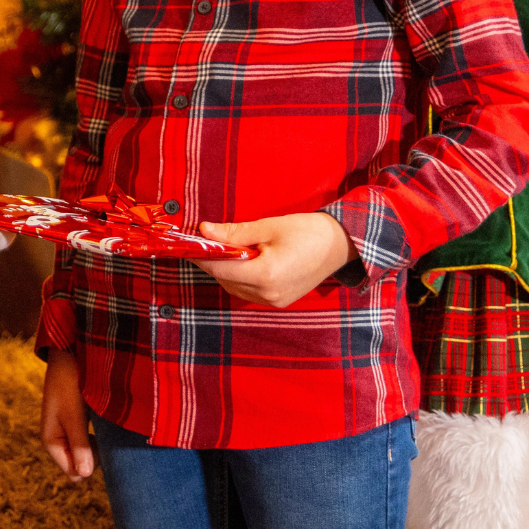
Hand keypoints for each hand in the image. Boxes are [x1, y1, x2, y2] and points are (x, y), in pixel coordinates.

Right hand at [39, 350, 92, 480]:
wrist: (70, 353)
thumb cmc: (70, 382)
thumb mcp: (75, 415)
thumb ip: (79, 445)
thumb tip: (83, 476)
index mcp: (50, 441)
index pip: (74, 472)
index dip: (89, 464)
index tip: (99, 443)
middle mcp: (58, 440)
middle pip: (80, 466)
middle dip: (94, 456)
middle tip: (103, 433)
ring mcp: (67, 431)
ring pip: (86, 455)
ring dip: (98, 445)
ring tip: (103, 424)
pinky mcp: (76, 422)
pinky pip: (89, 442)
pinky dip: (99, 437)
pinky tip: (103, 421)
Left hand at [195, 211, 354, 307]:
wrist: (340, 245)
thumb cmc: (307, 231)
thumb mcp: (268, 226)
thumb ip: (234, 232)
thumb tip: (204, 231)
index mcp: (265, 275)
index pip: (221, 268)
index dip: (202, 256)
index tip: (187, 244)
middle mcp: (268, 294)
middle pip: (226, 280)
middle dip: (212, 262)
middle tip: (204, 242)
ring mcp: (275, 301)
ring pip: (235, 288)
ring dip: (225, 270)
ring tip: (223, 249)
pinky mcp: (280, 302)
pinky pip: (249, 292)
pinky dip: (239, 278)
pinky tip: (241, 261)